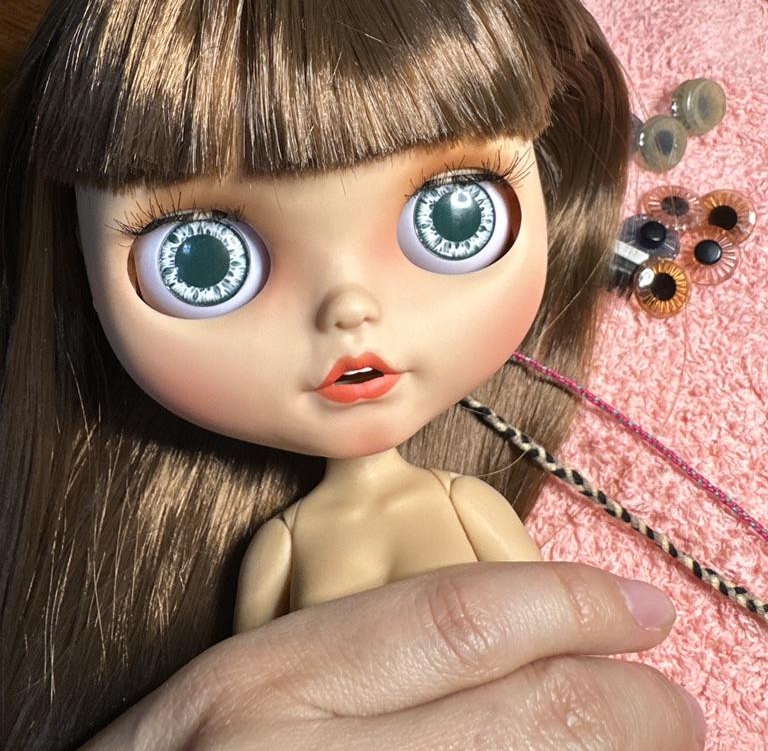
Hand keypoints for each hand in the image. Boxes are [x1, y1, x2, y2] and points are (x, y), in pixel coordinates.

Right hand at [79, 561, 705, 749]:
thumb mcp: (236, 693)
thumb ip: (359, 656)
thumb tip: (506, 638)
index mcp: (272, 686)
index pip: (463, 617)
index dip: (573, 602)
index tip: (639, 605)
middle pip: (538, 715)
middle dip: (638, 707)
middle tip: (674, 703)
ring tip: (663, 746)